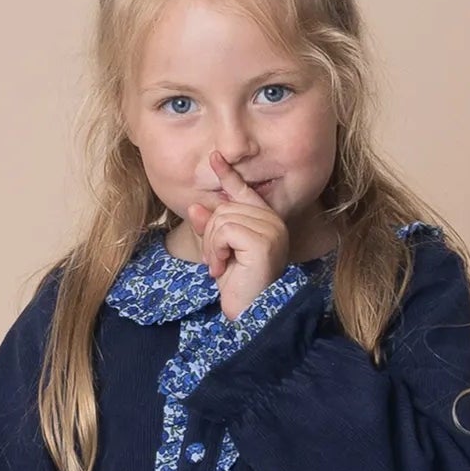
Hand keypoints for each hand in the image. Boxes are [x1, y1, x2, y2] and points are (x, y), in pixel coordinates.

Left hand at [186, 151, 290, 321]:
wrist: (250, 313)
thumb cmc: (238, 285)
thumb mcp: (220, 252)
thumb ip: (211, 228)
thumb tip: (196, 206)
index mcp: (266, 221)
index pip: (244, 191)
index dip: (228, 175)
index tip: (215, 157)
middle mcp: (273, 221)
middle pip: (225, 208)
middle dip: (210, 235)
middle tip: (216, 260)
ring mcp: (271, 229)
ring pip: (222, 219)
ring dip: (212, 246)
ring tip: (220, 266)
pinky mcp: (263, 241)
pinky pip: (224, 230)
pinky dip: (216, 250)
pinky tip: (222, 268)